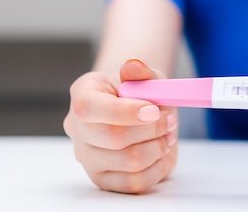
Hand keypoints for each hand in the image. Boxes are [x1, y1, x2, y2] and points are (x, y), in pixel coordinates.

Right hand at [63, 59, 177, 193]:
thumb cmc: (138, 92)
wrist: (139, 112)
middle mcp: (77, 128)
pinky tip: (160, 152)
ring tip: (167, 135)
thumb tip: (134, 66)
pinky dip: (156, 167)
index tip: (154, 110)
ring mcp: (87, 157)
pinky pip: (134, 182)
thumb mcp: (144, 76)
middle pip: (113, 137)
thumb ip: (140, 71)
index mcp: (82, 94)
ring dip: (158, 147)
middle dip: (151, 129)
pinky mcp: (102, 179)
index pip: (89, 108)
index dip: (125, 111)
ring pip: (128, 162)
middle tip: (170, 121)